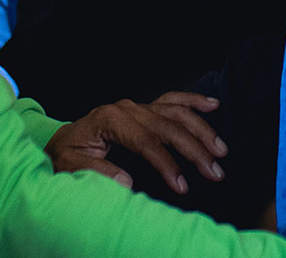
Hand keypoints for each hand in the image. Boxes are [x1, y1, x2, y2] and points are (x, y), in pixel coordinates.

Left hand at [45, 93, 225, 193]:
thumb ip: (96, 172)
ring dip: (202, 130)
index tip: (182, 185)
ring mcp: (138, 106)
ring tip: (221, 150)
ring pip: (177, 113)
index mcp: (110, 119)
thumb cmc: (67, 154)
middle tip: (214, 171)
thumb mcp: (71, 166)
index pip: (146, 141)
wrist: (65, 140)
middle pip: (168, 126)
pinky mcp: (145, 108)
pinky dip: (194, 101)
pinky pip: (174, 100)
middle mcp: (128, 108)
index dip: (167, 163)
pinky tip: (213, 105)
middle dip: (195, 149)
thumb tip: (127, 180)